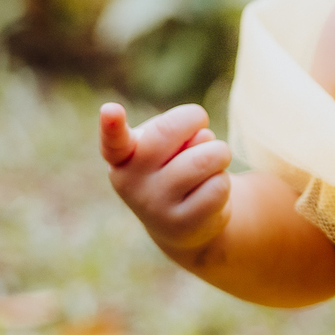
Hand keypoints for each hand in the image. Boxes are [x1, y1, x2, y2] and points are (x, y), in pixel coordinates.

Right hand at [100, 102, 232, 256]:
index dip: (111, 124)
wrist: (181, 222)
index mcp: (122, 155)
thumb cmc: (171, 166)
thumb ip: (174, 134)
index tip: (110, 110)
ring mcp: (154, 206)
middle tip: (202, 132)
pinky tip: (210, 191)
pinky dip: (223, 180)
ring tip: (211, 163)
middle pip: (169, 132)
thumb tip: (202, 140)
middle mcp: (131, 181)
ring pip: (205, 158)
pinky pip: (219, 186)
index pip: (114, 140)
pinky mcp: (182, 224)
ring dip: (220, 152)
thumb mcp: (166, 145)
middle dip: (196, 119)